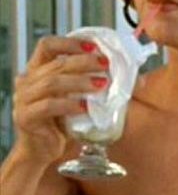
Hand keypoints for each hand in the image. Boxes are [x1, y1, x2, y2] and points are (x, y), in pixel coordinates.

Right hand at [12, 36, 108, 162]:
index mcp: (37, 70)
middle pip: (56, 64)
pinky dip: (69, 104)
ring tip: (101, 84)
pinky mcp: (26, 117)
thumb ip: (97, 84)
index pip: (48, 46)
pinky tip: (85, 107)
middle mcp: (27, 81)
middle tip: (106, 64)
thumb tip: (137, 78)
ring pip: (51, 83)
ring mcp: (24, 99)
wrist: (43, 150)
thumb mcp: (81, 99)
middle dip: (83, 62)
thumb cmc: (63, 123)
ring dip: (79, 81)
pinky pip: (48, 106)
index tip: (94, 47)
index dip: (70, 43)